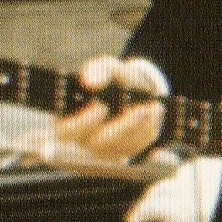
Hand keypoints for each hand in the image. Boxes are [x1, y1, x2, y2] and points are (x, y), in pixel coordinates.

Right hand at [48, 56, 167, 172]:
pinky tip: (155, 112)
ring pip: (121, 148)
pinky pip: (137, 147)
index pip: (65, 131)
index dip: (81, 123)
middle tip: (139, 110)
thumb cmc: (113, 80)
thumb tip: (89, 81)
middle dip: (121, 127)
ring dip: (140, 127)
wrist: (133, 89)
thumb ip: (97, 70)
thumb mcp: (106, 69)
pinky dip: (149, 129)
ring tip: (152, 107)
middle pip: (97, 144)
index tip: (100, 106)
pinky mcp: (124, 152)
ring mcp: (104, 149)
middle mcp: (83, 139)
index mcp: (69, 119)